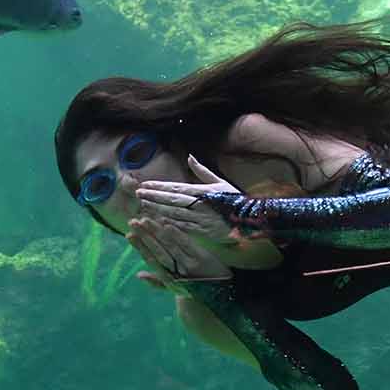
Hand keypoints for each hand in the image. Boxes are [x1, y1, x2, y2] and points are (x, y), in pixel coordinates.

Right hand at [127, 215, 231, 286]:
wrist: (221, 295)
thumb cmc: (195, 289)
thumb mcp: (176, 288)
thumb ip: (157, 282)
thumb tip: (139, 275)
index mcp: (170, 278)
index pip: (152, 260)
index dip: (140, 248)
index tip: (129, 235)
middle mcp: (178, 271)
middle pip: (158, 251)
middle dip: (145, 236)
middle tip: (132, 222)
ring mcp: (190, 264)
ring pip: (169, 245)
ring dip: (156, 231)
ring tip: (144, 219)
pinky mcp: (201, 257)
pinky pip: (186, 244)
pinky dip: (176, 234)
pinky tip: (166, 224)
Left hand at [136, 155, 255, 250]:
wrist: (251, 220)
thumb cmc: (234, 200)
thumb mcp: (220, 182)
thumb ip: (202, 171)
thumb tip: (190, 156)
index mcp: (203, 191)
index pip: (175, 188)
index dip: (159, 187)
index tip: (145, 185)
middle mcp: (200, 204)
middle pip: (171, 200)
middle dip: (153, 197)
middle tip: (138, 194)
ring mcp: (201, 219)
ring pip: (174, 214)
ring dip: (157, 210)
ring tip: (143, 205)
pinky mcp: (203, 232)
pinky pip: (183, 228)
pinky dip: (169, 225)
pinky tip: (157, 222)